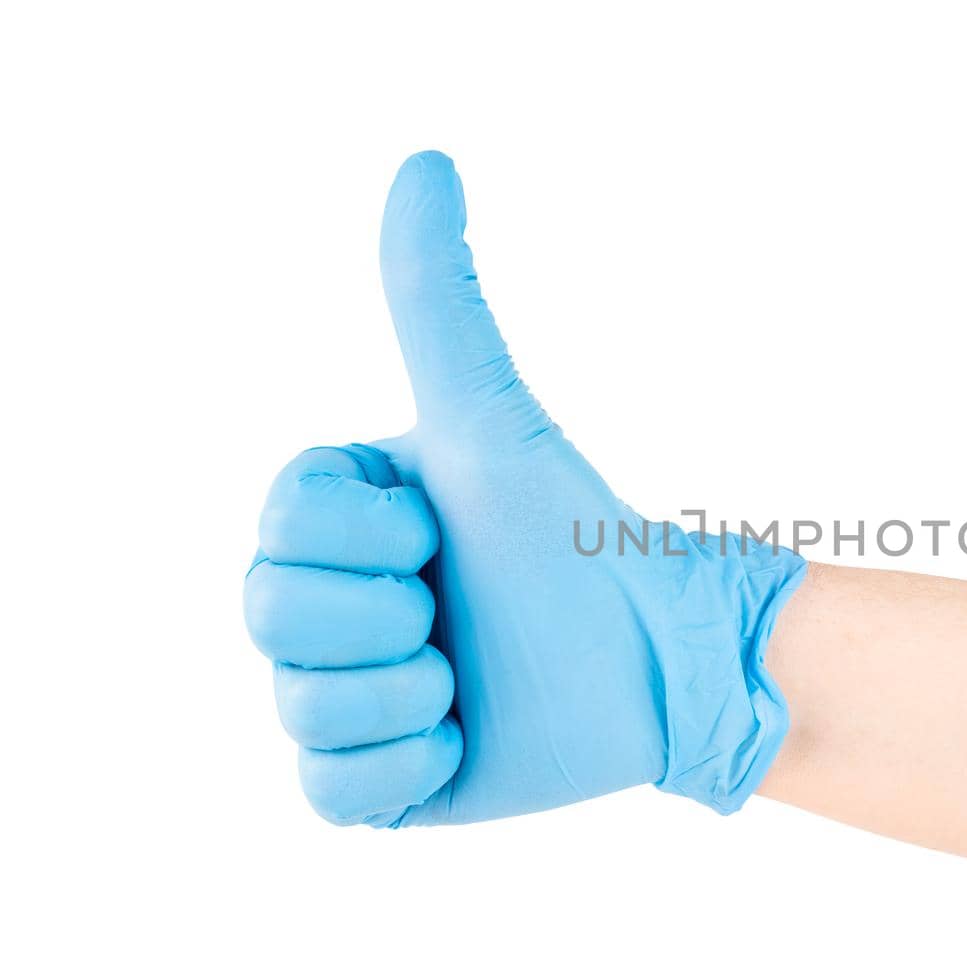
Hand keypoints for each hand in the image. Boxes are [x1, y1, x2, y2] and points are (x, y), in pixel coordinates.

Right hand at [243, 152, 805, 826]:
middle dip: (394, 615)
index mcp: (330, 519)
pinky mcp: (375, 781)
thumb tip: (425, 160)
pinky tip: (461, 737)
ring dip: (412, 691)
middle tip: (462, 608)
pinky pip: (328, 792)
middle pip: (274, 621)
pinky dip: (404, 768)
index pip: (281, 531)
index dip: (374, 536)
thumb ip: (439, 300)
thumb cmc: (577, 532)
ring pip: (304, 710)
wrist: (659, 658)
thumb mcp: (490, 415)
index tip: (446, 531)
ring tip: (472, 673)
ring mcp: (343, 693)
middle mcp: (323, 603)